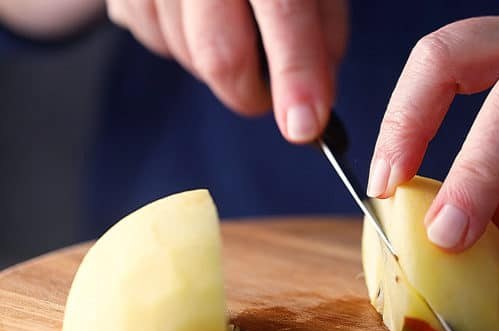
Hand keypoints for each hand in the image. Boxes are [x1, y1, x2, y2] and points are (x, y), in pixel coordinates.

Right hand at [107, 0, 347, 141]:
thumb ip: (323, 27)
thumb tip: (316, 95)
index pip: (282, 14)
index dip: (296, 76)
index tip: (304, 126)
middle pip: (218, 54)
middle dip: (250, 94)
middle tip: (268, 94)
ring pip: (183, 53)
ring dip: (215, 64)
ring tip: (232, 27)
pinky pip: (152, 37)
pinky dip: (180, 42)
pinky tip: (195, 14)